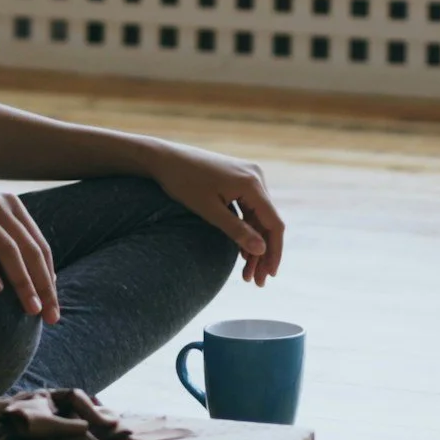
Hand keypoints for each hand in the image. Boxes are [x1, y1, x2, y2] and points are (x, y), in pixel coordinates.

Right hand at [0, 187, 60, 322]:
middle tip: (48, 315)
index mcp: (11, 206)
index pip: (39, 246)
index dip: (49, 277)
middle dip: (42, 284)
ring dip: (22, 281)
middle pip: (28, 248)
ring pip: (6, 248)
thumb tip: (42, 279)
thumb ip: (11, 242)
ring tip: (30, 308)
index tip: (54, 307)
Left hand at [149, 145, 285, 285]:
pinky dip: (247, 229)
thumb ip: (236, 230)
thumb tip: (261, 250)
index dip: (274, 251)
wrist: (165, 158)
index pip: (273, 223)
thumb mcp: (209, 211)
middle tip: (256, 281)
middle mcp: (256, 177)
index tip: (270, 275)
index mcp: (252, 183)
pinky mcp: (240, 180)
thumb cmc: (184, 182)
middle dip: (263, 253)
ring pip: (258, 218)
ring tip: (247, 273)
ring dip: (254, 244)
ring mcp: (249, 177)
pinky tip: (242, 252)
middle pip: (267, 222)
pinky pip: (249, 209)